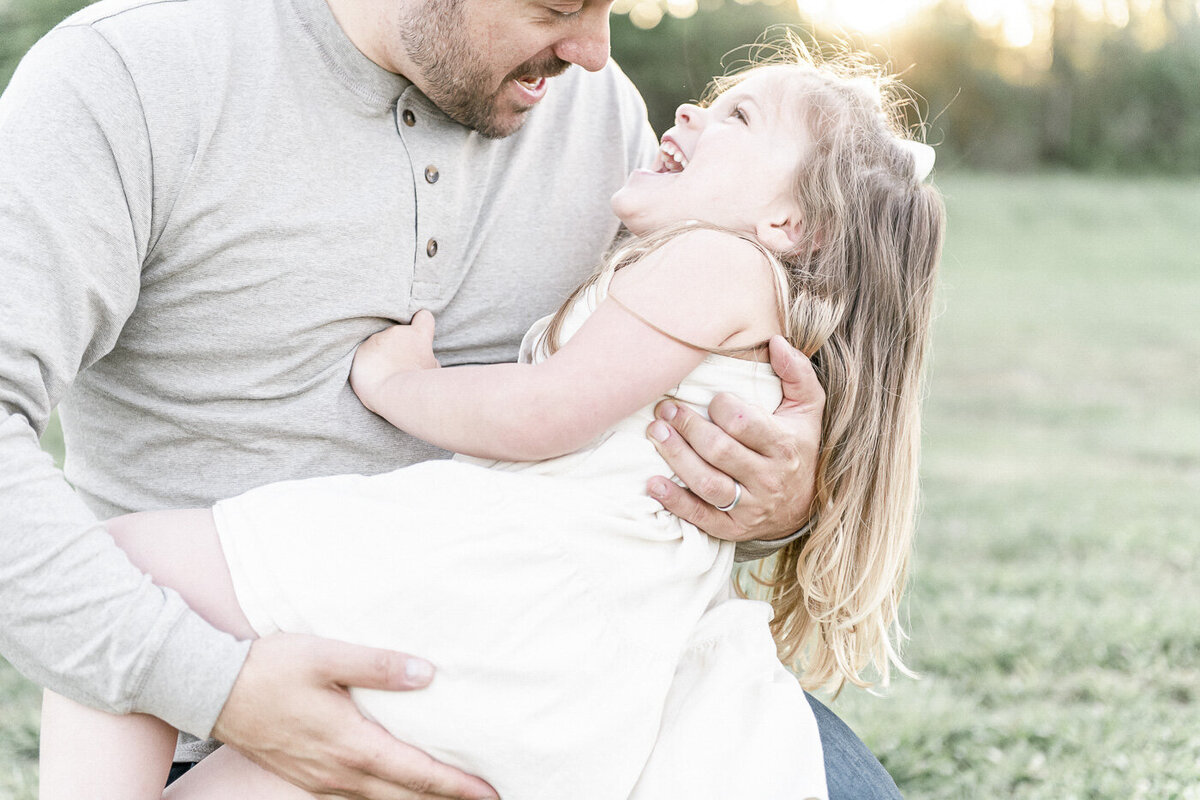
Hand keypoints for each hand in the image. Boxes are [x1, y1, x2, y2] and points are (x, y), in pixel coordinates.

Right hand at [211, 634, 497, 799]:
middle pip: (404, 797)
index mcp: (352, 745)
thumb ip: (380, 665)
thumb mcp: (327, 656)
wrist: (207, 688)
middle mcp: (338, 771)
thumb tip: (427, 674)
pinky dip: (384, 795)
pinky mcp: (303, 774)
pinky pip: (354, 795)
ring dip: (415, 799)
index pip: (418, 773)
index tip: (490, 792)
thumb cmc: (268, 668)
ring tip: (446, 795)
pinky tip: (391, 785)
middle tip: (484, 798)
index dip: (458, 785)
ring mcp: (318, 778)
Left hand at [351, 311, 439, 410]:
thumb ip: (428, 358)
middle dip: (397, 347)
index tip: (417, 334)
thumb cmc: (419, 385)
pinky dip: (368, 363)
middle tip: (398, 368)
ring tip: (385, 376)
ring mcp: (377, 339)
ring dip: (381, 356)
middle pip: (398, 335)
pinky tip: (373, 377)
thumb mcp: (432, 370)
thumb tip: (425, 358)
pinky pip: (366, 354)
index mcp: (418, 335)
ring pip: (380, 345)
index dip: (421, 324)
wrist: (395, 394)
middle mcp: (397, 332)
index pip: (423, 317)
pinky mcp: (361, 349)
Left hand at [645, 336, 823, 541]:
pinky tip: (653, 483)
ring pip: (707, 483)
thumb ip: (797, 373)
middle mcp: (769, 478)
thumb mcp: (808, 409)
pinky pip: (701, 517)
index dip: (721, 407)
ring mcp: (750, 507)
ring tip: (656, 434)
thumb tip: (777, 341)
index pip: (745, 424)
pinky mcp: (732, 528)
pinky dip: (674, 502)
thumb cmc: (798, 446)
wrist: (805, 506)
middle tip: (665, 410)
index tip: (711, 399)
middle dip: (688, 427)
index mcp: (784, 446)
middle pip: (720, 452)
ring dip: (676, 457)